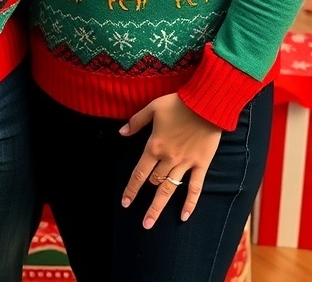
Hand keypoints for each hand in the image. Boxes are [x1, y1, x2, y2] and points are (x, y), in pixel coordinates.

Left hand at [119, 93, 220, 227]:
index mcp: (154, 146)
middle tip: (142, 220)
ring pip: (169, 189)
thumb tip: (122, 132)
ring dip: (159, 207)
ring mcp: (185, 163)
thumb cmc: (178, 103)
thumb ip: (136, 121)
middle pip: (154, 183)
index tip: (125, 203)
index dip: (131, 189)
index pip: (139, 173)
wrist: (206, 104)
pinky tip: (184, 216)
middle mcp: (168, 158)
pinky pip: (195, 187)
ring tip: (150, 224)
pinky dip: (190, 202)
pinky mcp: (201, 164)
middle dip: (146, 200)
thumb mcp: (153, 107)